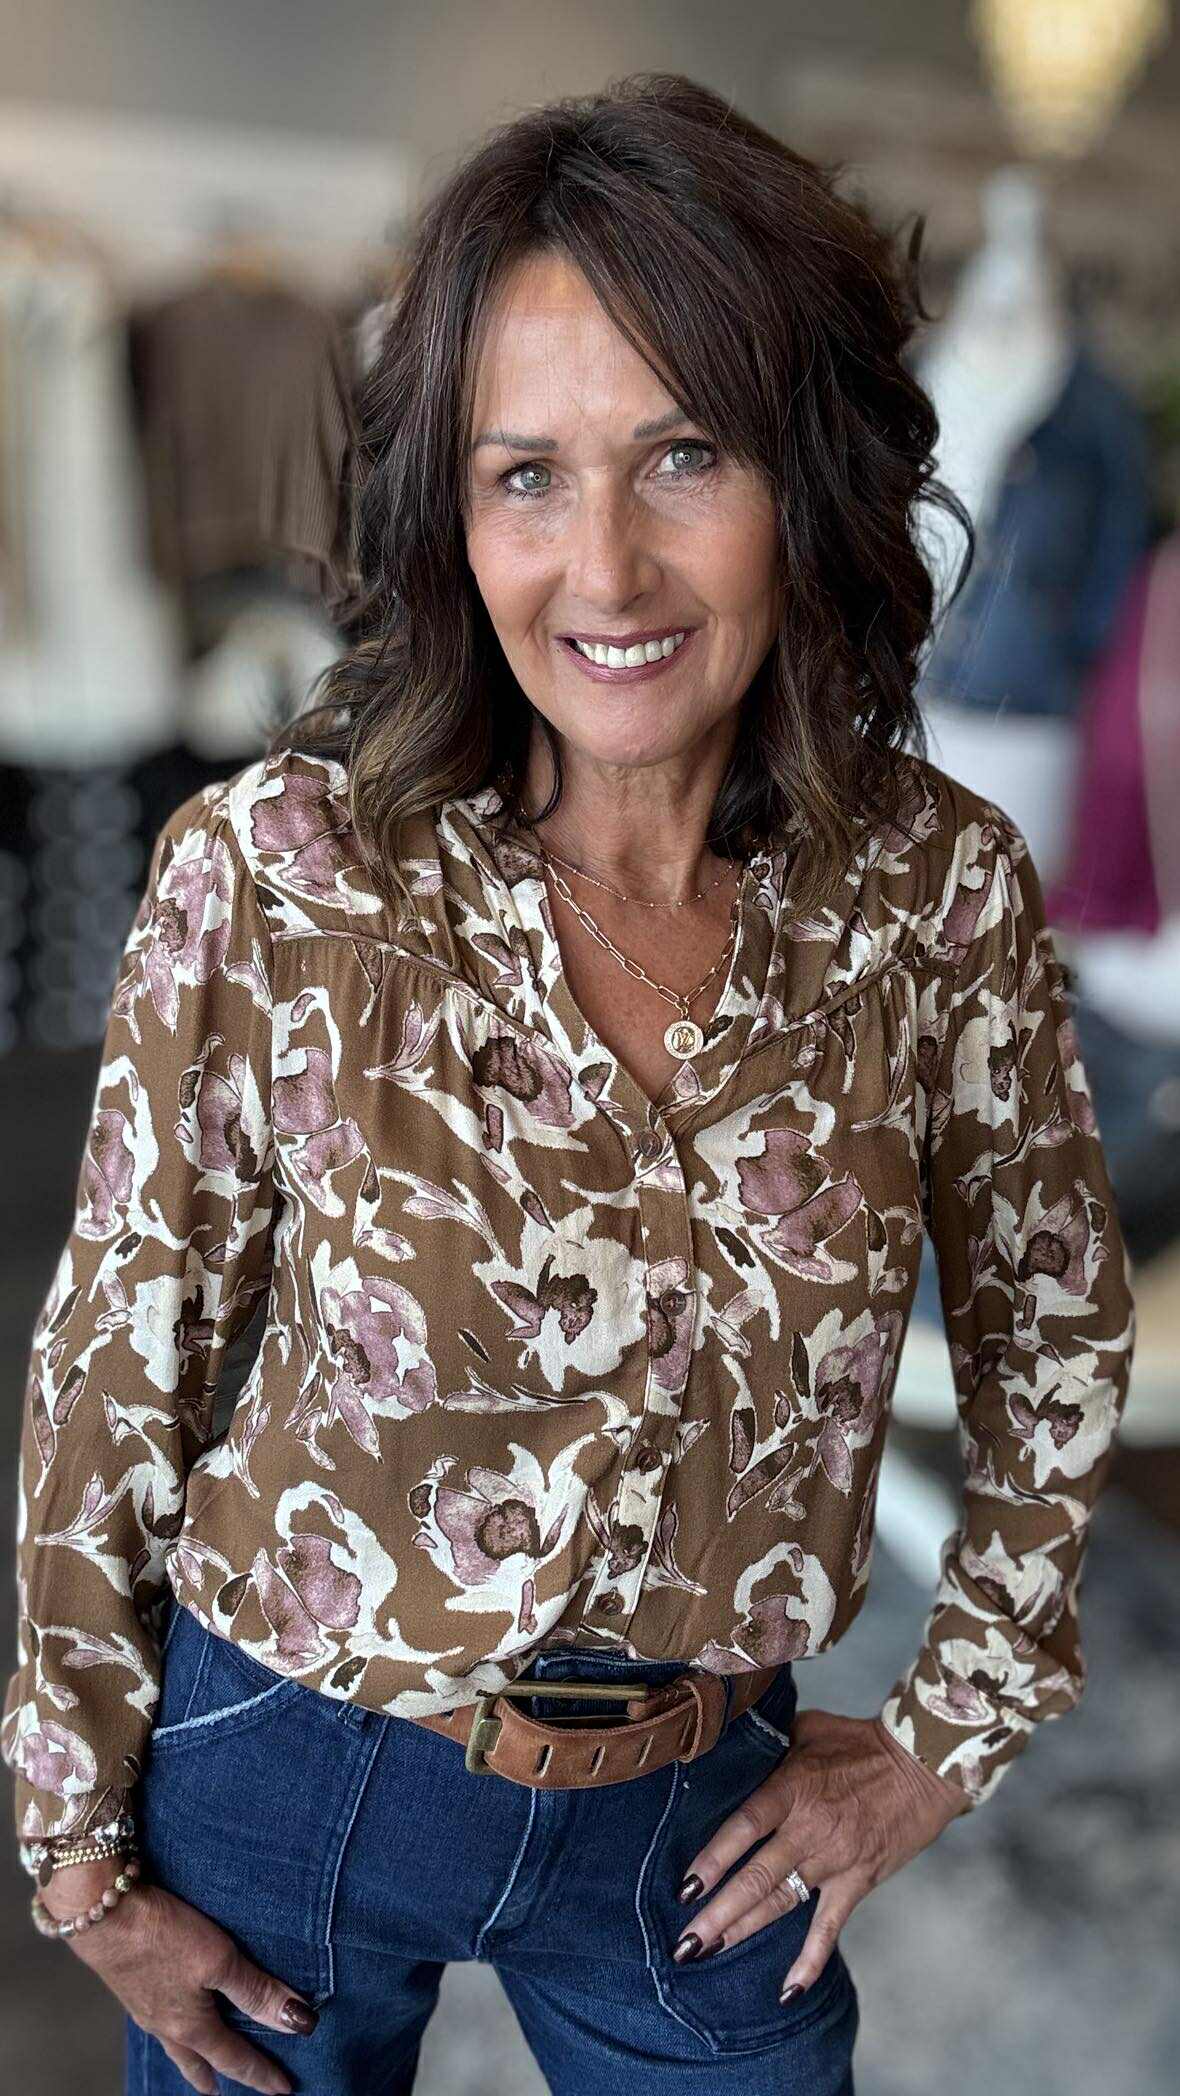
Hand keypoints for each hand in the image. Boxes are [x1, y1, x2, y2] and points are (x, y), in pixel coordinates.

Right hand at [39, 1862, 317, 2094]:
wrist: (99, 1912)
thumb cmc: (161, 1935)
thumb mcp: (219, 1960)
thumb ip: (257, 1991)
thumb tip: (298, 2023)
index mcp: (191, 2026)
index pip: (234, 2059)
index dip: (261, 2073)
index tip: (284, 2089)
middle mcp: (166, 2025)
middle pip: (197, 2062)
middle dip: (215, 2077)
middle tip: (225, 2092)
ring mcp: (144, 2007)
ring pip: (175, 2044)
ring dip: (192, 2058)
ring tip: (200, 2063)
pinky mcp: (132, 1985)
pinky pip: (159, 2021)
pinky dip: (174, 2030)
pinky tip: (172, 2012)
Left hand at [672, 1707, 968, 2001]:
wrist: (922, 1765)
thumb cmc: (860, 1741)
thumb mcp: (808, 1728)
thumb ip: (770, 1743)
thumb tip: (733, 1743)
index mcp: (792, 1788)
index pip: (744, 1827)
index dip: (712, 1859)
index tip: (684, 1888)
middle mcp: (809, 1829)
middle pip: (755, 1876)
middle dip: (717, 1913)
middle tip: (684, 1943)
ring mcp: (834, 1859)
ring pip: (780, 1903)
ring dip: (743, 1930)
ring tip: (707, 1953)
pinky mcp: (857, 1881)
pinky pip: (829, 1927)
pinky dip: (810, 1961)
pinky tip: (788, 1990)